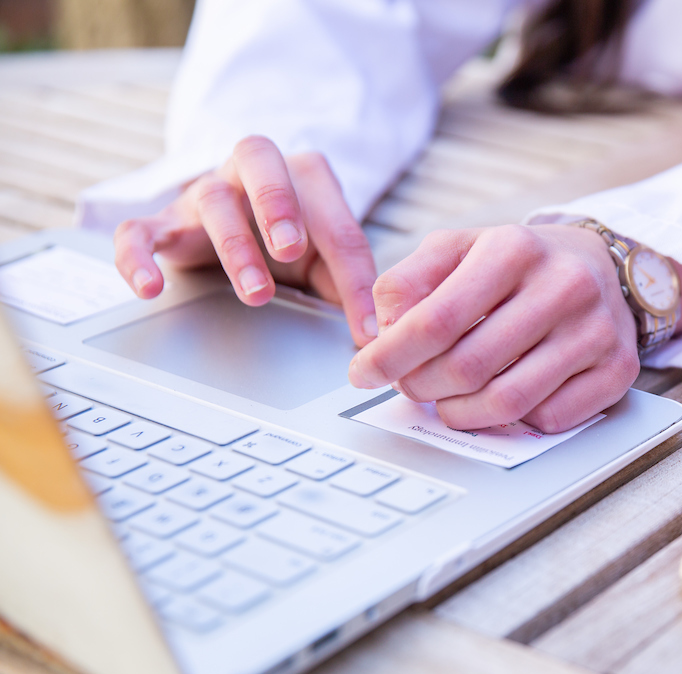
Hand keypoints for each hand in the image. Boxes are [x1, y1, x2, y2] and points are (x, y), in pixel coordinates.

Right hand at [113, 136, 378, 346]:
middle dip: (277, 203)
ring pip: (211, 200)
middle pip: (259, 160)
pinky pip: (139, 230)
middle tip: (292, 249)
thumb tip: (377, 338)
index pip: (336, 223)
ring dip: (234, 246)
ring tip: (255, 294)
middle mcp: (252, 172)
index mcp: (305, 177)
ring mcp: (204, 193)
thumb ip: (349, 288)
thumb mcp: (327, 263)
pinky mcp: (164, 222)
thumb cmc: (292, 243)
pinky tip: (149, 288)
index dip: (356, 279)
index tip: (367, 329)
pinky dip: (138, 256)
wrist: (239, 225)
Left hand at [348, 224, 642, 432]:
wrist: (601, 266)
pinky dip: (514, 420)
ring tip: (447, 399)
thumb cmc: (519, 264)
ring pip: (508, 401)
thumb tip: (376, 335)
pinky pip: (550, 418)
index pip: (436, 320)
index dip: (390, 355)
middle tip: (409, 385)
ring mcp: (596, 331)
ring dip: (461, 413)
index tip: (363, 373)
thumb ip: (407, 282)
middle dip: (421, 386)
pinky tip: (500, 398)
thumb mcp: (457, 249)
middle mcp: (563, 286)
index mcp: (514, 249)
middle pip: (467, 367)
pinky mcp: (618, 369)